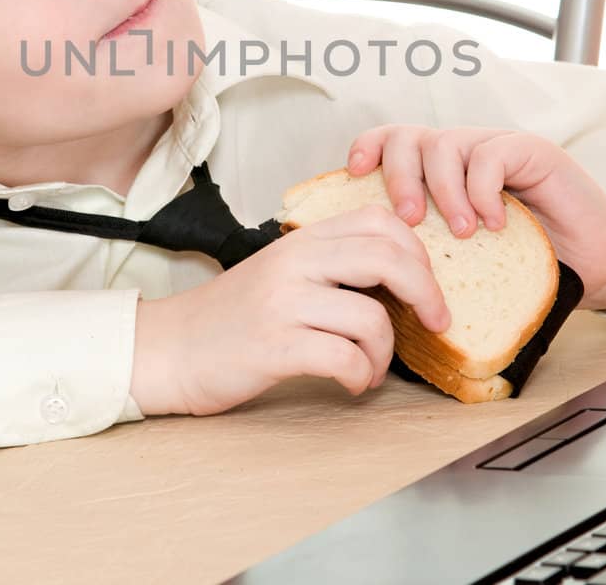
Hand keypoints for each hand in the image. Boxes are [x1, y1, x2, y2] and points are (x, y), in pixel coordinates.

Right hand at [129, 204, 452, 416]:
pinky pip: (344, 359)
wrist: (169, 349)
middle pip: (387, 258)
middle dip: (426, 292)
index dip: (417, 250)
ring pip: (371, 319)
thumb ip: (329, 263)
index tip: (426, 282)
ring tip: (370, 367)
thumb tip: (402, 275)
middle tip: (436, 321)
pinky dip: (360, 377)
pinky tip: (351, 383)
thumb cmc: (231, 317)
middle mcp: (294, 263)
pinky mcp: (274, 347)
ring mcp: (283, 304)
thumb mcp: (281, 272)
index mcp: (300, 241)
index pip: (378, 221)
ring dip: (385, 353)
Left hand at [345, 124, 605, 310]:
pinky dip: (483, 191)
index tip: (353, 173)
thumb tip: (372, 262)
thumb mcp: (463, 258)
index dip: (369, 148)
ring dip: (444, 191)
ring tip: (461, 232)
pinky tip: (495, 223)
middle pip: (409, 138)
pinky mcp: (531, 151)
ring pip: (444, 144)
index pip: (392, 141)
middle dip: (399, 177)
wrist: (597, 264)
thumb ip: (428, 247)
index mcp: (441, 173)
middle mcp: (464, 153)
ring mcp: (496, 148)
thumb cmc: (527, 264)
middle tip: (411, 221)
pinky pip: (490, 156)